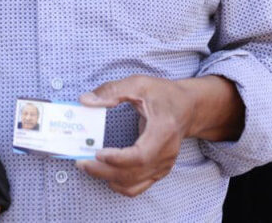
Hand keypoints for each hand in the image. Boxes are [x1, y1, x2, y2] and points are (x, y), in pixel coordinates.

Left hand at [76, 75, 193, 196]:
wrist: (189, 107)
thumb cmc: (165, 94)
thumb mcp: (140, 84)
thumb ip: (112, 91)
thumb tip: (85, 100)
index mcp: (164, 130)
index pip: (140, 155)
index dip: (117, 159)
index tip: (97, 152)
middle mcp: (167, 152)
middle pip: (132, 173)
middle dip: (103, 171)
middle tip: (82, 162)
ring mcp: (164, 165)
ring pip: (132, 183)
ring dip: (107, 178)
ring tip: (89, 166)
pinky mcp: (160, 171)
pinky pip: (138, 187)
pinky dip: (120, 184)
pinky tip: (107, 174)